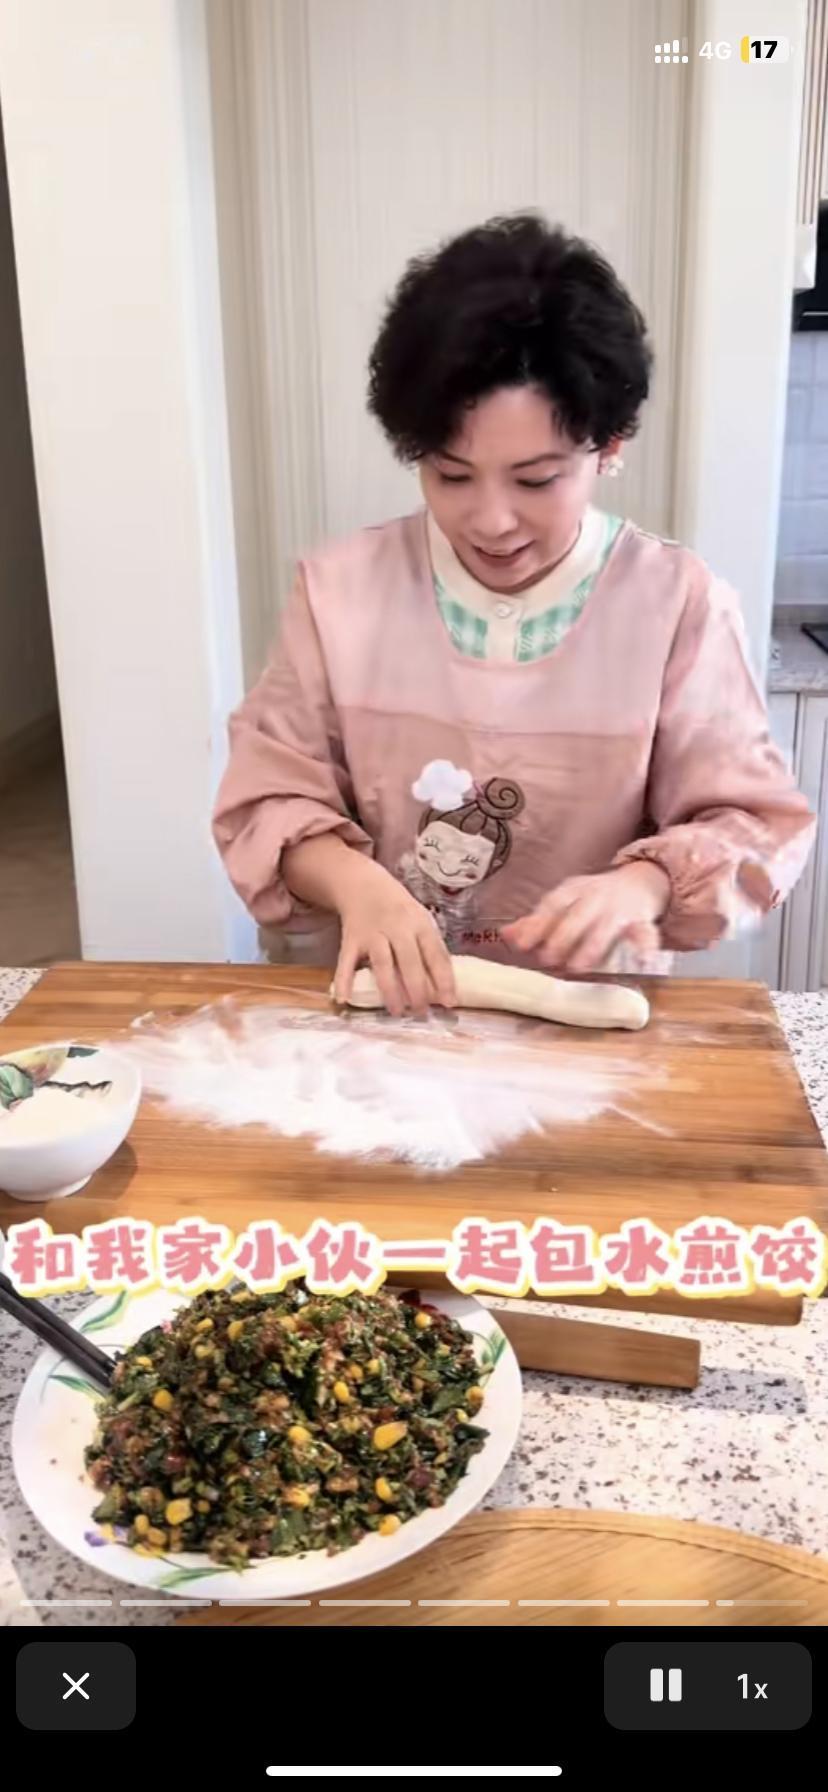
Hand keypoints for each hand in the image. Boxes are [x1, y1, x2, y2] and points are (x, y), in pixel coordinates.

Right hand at [333, 858, 456, 1016]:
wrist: (363, 885)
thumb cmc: (399, 909)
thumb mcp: (421, 919)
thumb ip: (430, 947)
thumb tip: (444, 985)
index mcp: (420, 924)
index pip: (435, 954)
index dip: (444, 979)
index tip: (450, 1002)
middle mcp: (397, 928)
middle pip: (410, 961)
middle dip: (417, 989)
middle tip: (421, 1012)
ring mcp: (373, 934)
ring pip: (382, 964)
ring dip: (390, 990)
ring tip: (397, 1011)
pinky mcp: (351, 939)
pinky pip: (346, 962)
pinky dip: (344, 980)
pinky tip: (345, 999)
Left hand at [501, 863, 669, 973]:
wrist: (640, 881)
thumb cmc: (593, 898)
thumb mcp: (565, 902)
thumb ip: (537, 921)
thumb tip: (506, 935)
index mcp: (574, 890)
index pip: (553, 904)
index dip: (537, 924)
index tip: (522, 944)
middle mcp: (596, 896)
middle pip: (578, 915)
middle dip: (562, 937)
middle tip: (548, 959)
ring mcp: (620, 909)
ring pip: (606, 926)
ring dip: (592, 947)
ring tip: (578, 967)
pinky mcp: (642, 921)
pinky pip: (646, 933)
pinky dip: (645, 947)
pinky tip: (642, 962)